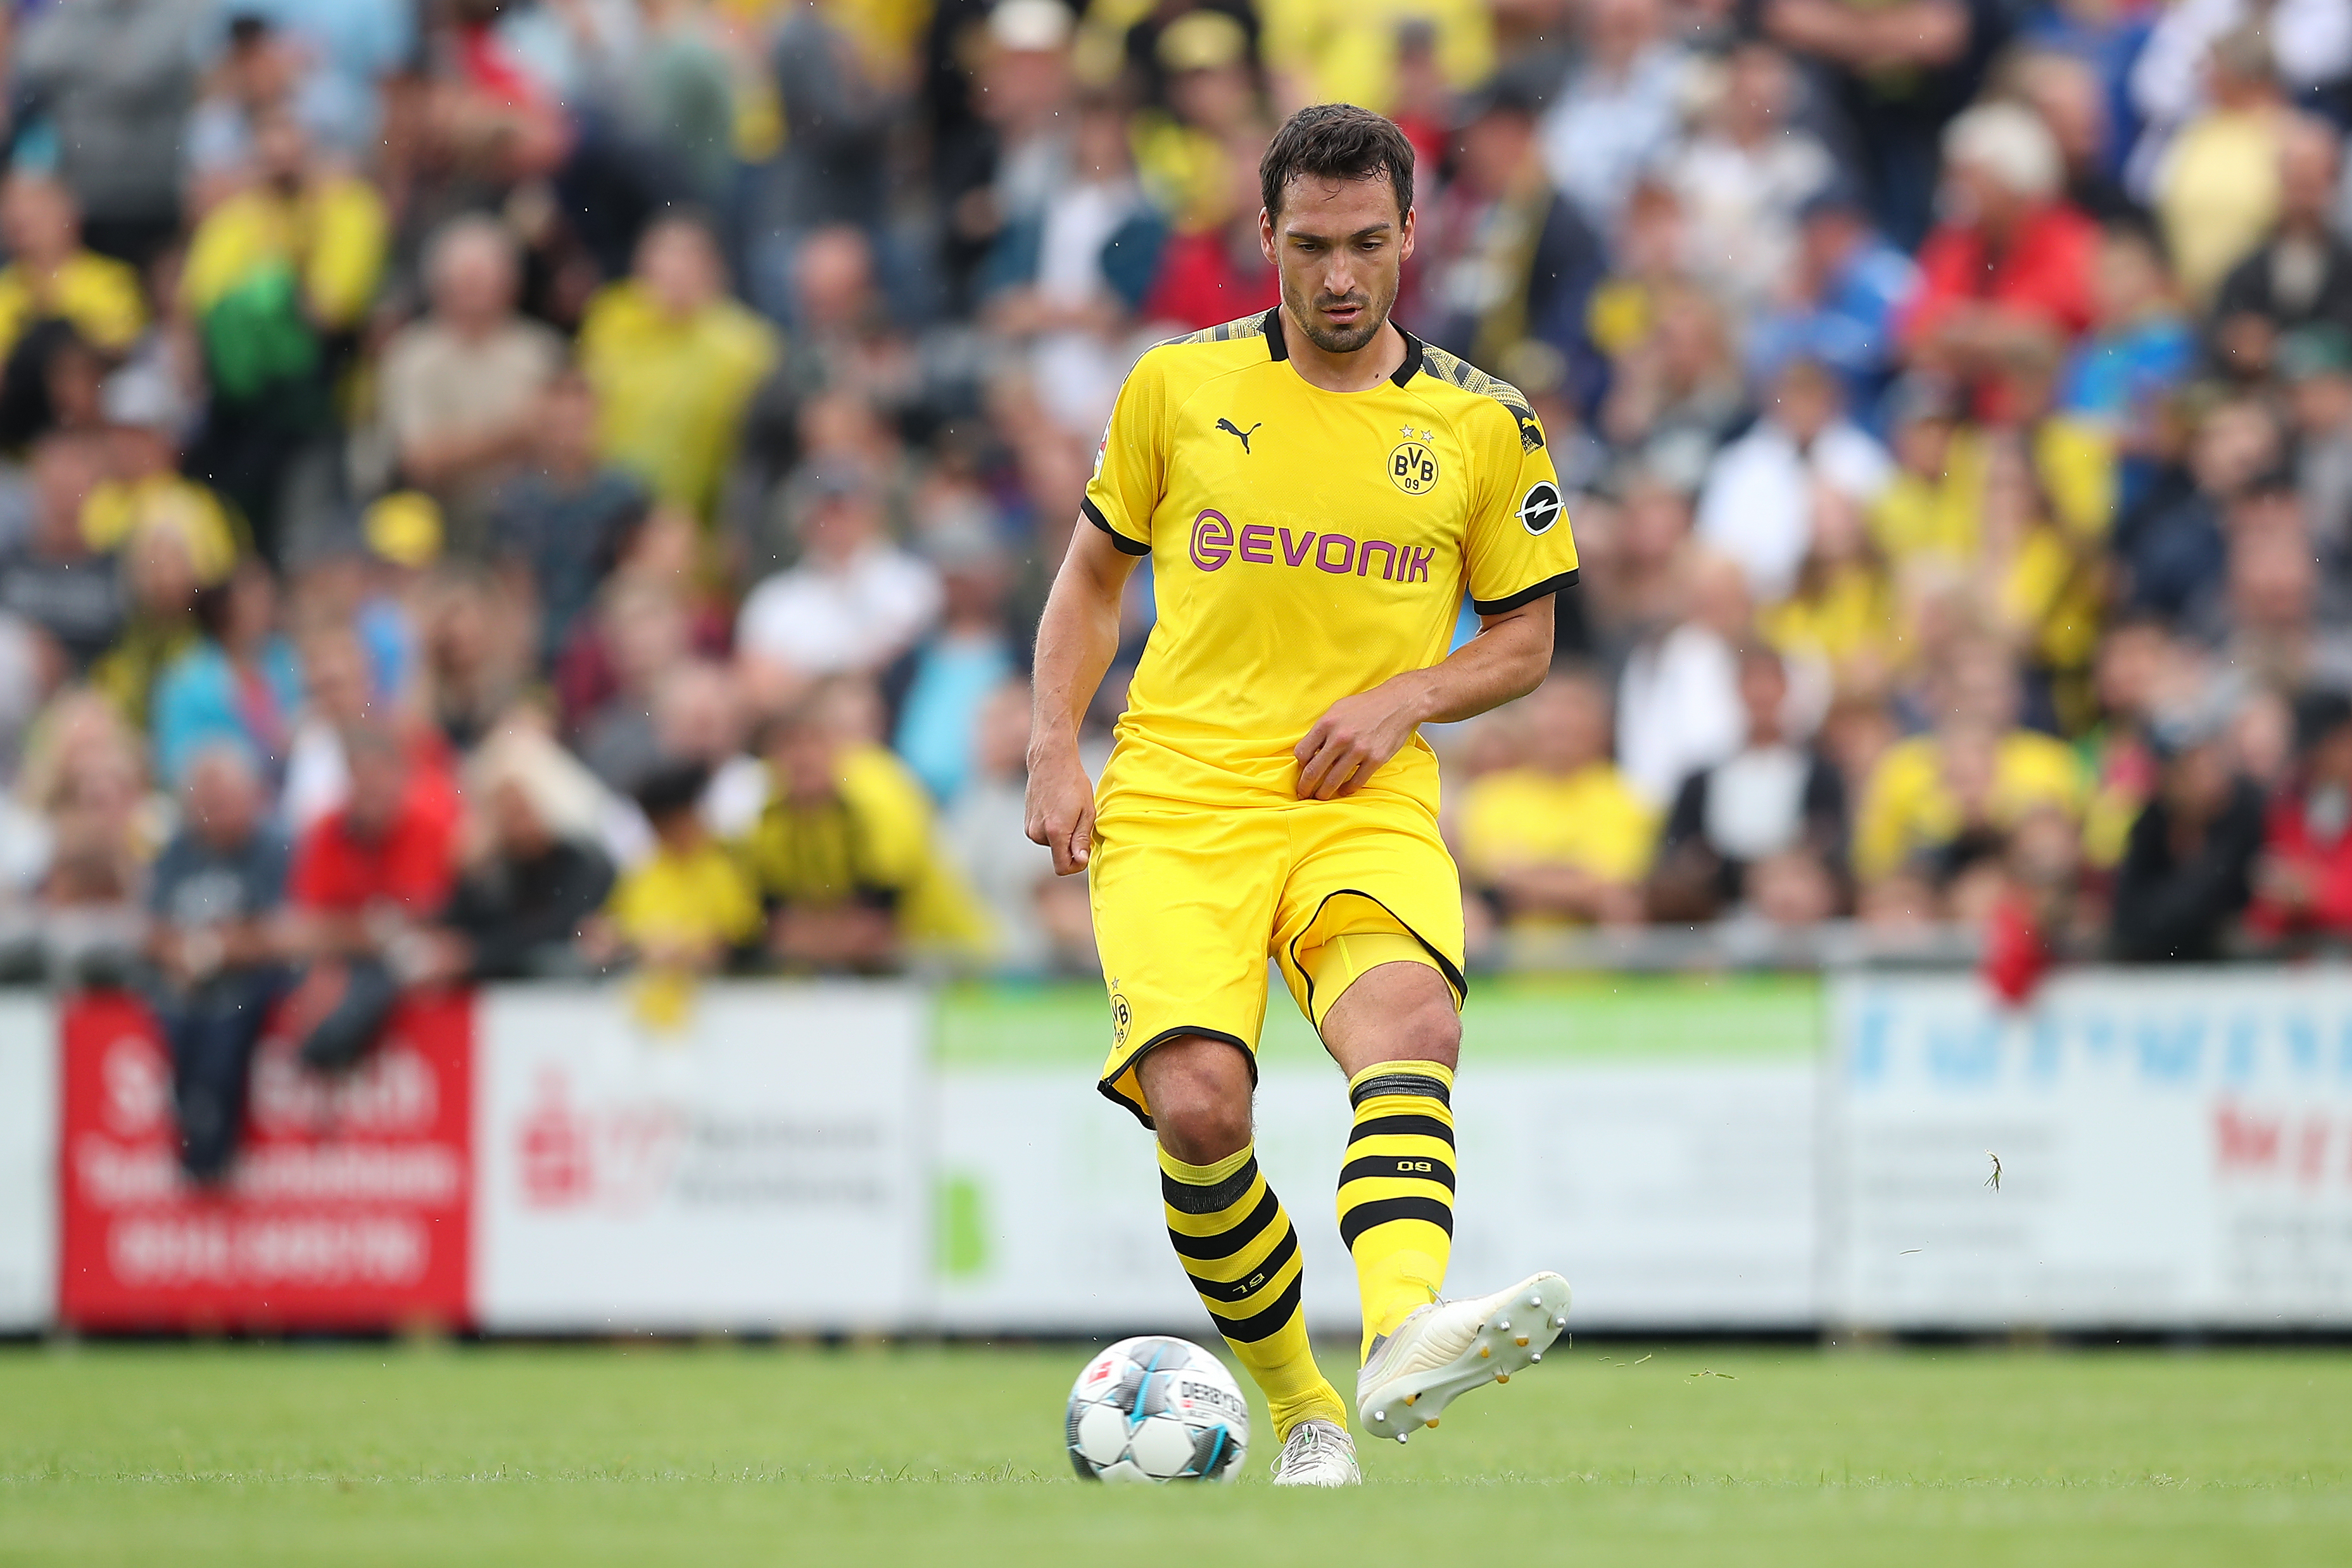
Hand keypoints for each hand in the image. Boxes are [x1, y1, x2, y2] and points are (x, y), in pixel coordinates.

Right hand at [1024, 739, 1096, 874]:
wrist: (1051, 761)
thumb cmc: (1073, 783)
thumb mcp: (1087, 811)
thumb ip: (1082, 839)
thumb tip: (1080, 861)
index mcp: (1055, 831)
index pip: (1062, 867)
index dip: (1077, 866)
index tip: (1085, 852)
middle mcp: (1038, 833)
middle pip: (1058, 855)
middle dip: (1071, 845)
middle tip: (1079, 821)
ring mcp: (1030, 828)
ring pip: (1052, 844)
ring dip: (1063, 835)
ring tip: (1068, 812)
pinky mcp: (1027, 823)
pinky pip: (1044, 835)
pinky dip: (1053, 828)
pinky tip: (1058, 809)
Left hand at [1294, 678, 1426, 799]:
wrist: (1398, 703)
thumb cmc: (1366, 706)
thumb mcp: (1337, 710)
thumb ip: (1323, 730)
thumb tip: (1310, 751)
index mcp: (1327, 723)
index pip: (1302, 752)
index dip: (1299, 765)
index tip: (1302, 770)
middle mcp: (1340, 737)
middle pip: (1313, 770)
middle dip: (1305, 786)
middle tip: (1303, 793)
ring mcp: (1358, 750)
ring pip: (1332, 781)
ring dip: (1323, 793)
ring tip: (1320, 797)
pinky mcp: (1375, 759)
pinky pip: (1355, 782)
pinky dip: (1346, 790)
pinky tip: (1342, 791)